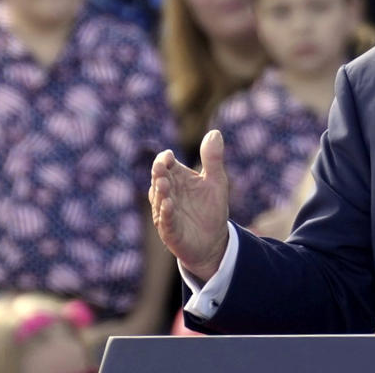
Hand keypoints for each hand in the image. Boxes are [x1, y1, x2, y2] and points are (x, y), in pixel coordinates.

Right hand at [149, 130, 229, 281]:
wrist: (214, 241)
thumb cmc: (211, 208)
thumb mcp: (216, 181)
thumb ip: (213, 159)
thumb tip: (214, 132)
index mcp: (177, 179)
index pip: (166, 164)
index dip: (165, 159)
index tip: (169, 156)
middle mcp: (167, 194)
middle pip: (159, 179)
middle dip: (159, 173)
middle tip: (161, 165)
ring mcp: (166, 212)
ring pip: (159, 200)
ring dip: (161, 192)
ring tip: (164, 183)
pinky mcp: (170, 231)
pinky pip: (166, 221)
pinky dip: (166, 213)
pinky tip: (169, 205)